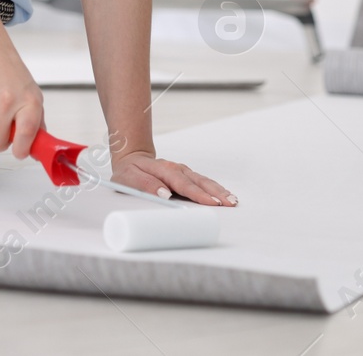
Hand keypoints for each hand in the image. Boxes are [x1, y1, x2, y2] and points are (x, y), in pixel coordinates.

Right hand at [0, 36, 42, 158]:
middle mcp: (8, 101)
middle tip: (4, 133)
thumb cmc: (13, 76)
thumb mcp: (33, 97)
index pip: (26, 134)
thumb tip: (40, 148)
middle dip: (0, 144)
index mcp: (29, 102)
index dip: (22, 150)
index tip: (20, 151)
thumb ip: (37, 124)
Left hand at [110, 149, 237, 206]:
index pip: (184, 185)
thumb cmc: (129, 171)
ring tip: (233, 200)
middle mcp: (177, 169)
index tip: (211, 203)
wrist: (131, 158)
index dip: (198, 194)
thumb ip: (145, 185)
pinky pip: (203, 182)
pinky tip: (225, 195)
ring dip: (219, 190)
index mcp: (164, 170)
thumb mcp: (129, 178)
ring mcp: (183, 171)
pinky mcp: (187, 175)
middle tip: (230, 203)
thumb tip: (164, 194)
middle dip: (216, 193)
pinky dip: (215, 188)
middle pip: (200, 182)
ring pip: (204, 181)